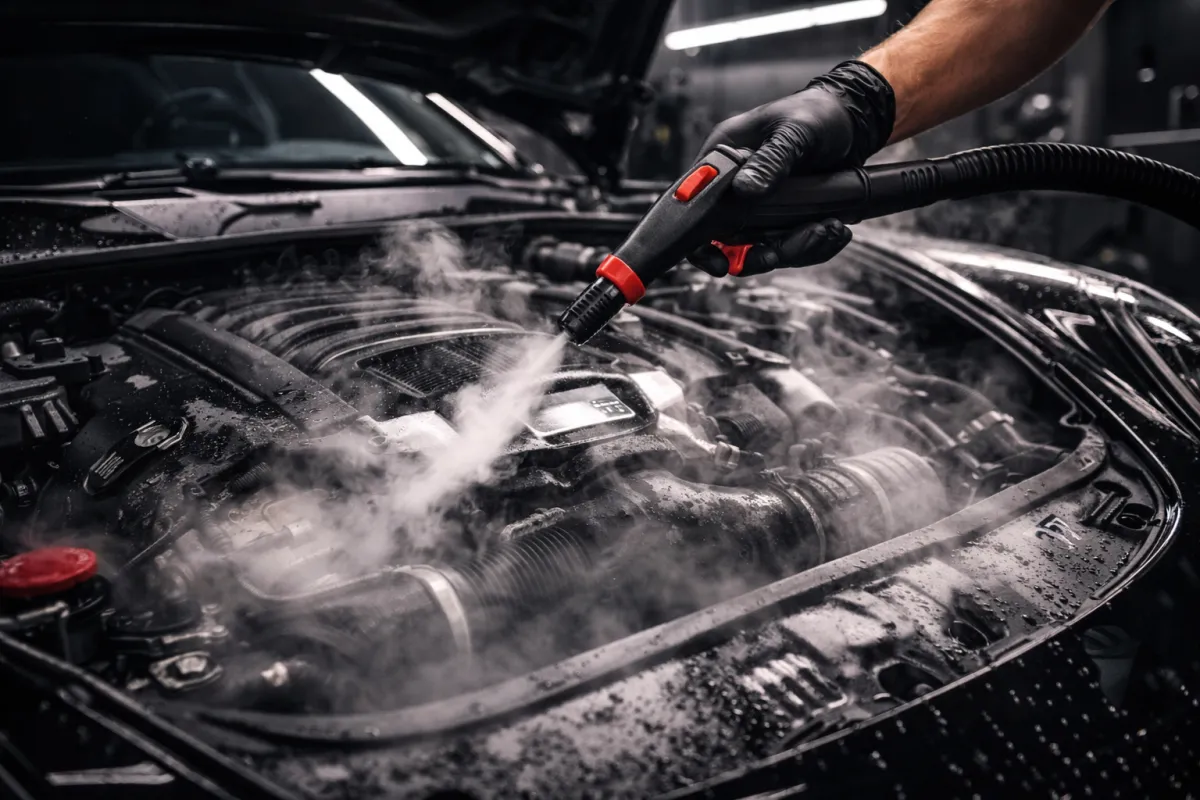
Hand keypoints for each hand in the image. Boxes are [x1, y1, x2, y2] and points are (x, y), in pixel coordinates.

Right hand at [687, 61, 894, 276]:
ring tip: (828, 229)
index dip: (701, 241)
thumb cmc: (818, 114)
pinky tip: (833, 229)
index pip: (694, 204)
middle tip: (780, 253)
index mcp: (724, 157)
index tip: (719, 262)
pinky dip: (812, 245)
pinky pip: (788, 246)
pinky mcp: (782, 218)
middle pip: (727, 239)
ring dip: (795, 248)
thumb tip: (744, 189)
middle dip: (758, 253)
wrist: (853, 122)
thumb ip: (771, 159)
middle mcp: (735, 187)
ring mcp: (758, 206)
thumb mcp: (795, 131)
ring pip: (761, 248)